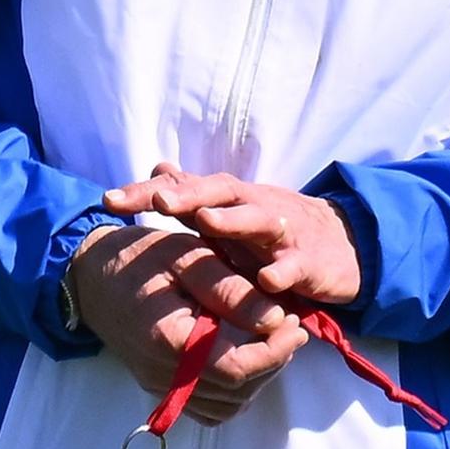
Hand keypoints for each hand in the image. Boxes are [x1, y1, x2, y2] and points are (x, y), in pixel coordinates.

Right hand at [65, 223, 308, 423]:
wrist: (90, 276)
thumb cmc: (138, 258)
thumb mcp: (186, 256)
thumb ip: (230, 289)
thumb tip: (276, 319)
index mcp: (168, 339)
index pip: (236, 368)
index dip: (275, 350)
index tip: (293, 320)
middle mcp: (162, 373)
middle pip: (236, 391)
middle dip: (274, 360)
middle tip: (292, 325)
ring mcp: (160, 385)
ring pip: (227, 405)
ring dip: (259, 377)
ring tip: (274, 338)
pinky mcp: (161, 387)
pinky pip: (208, 407)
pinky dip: (235, 391)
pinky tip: (246, 356)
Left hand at [106, 167, 363, 309]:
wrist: (342, 246)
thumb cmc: (274, 232)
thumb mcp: (233, 213)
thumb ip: (195, 194)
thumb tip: (157, 168)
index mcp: (229, 201)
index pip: (184, 188)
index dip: (147, 193)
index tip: (108, 200)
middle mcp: (253, 208)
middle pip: (219, 192)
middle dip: (188, 194)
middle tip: (158, 198)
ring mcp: (283, 233)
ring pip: (258, 220)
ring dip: (233, 220)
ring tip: (205, 221)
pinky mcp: (309, 262)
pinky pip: (295, 266)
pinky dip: (282, 271)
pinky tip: (267, 281)